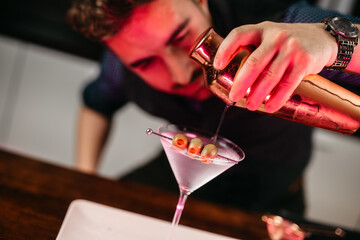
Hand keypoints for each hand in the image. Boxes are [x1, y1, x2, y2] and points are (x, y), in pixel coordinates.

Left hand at [213, 22, 337, 112]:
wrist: (322, 38)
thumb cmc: (288, 43)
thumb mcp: (269, 38)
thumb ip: (254, 50)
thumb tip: (233, 79)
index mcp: (261, 30)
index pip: (238, 35)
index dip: (225, 50)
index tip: (218, 66)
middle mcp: (275, 36)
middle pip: (253, 62)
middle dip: (241, 83)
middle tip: (233, 97)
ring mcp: (291, 48)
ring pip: (270, 76)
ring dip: (258, 94)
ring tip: (250, 106)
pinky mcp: (304, 60)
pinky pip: (288, 83)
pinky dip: (277, 98)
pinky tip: (270, 107)